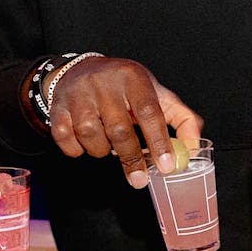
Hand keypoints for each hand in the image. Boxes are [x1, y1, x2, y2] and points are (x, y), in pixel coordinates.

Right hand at [48, 56, 201, 188]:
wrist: (80, 71)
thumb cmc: (124, 87)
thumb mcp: (156, 93)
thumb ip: (180, 118)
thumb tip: (193, 147)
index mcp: (133, 77)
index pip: (150, 111)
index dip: (159, 141)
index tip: (167, 166)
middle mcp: (104, 83)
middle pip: (119, 129)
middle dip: (131, 159)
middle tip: (139, 179)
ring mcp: (78, 95)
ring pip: (91, 136)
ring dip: (102, 151)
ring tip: (109, 146)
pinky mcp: (57, 109)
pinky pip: (65, 139)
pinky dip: (77, 149)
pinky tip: (87, 143)